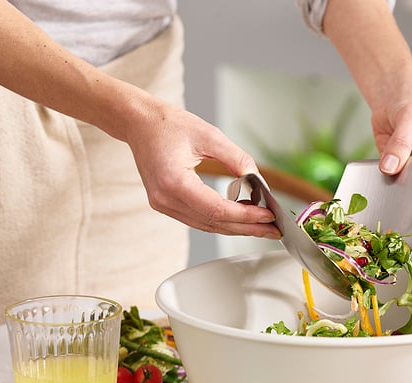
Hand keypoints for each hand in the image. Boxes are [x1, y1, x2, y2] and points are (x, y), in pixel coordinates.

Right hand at [123, 99, 280, 237]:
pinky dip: (221, 221)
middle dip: (247, 228)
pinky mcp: (165, 204)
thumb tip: (259, 180)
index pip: (217, 209)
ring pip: (207, 225)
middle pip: (213, 223)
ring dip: (236, 227)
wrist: (139, 123)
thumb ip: (237, 159)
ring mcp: (163, 205)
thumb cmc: (168, 125)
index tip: (267, 216)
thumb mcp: (209, 135)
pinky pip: (198, 219)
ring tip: (262, 227)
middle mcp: (165, 199)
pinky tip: (240, 218)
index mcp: (173, 181)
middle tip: (273, 230)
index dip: (245, 216)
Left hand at [370, 87, 411, 197]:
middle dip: (406, 187)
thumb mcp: (409, 121)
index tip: (406, 189)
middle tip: (394, 178)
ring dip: (393, 184)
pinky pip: (390, 181)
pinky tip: (379, 168)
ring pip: (405, 189)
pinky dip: (383, 178)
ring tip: (387, 170)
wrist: (393, 98)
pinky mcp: (398, 169)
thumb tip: (390, 166)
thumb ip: (400, 145)